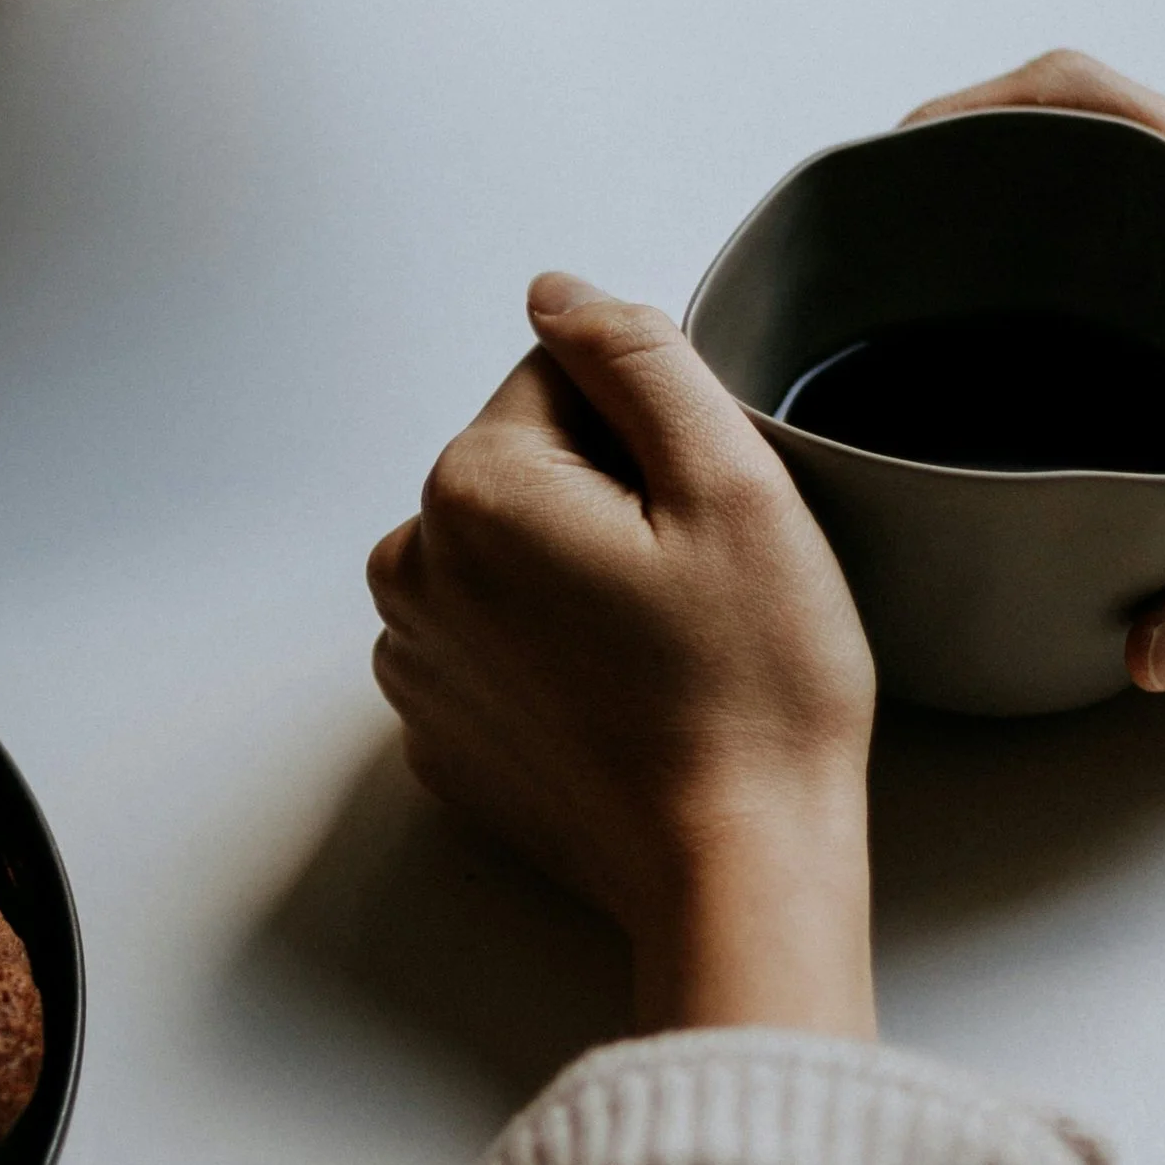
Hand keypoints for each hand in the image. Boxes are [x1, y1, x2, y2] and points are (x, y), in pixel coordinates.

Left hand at [369, 276, 877, 1034]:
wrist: (736, 871)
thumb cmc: (752, 691)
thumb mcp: (731, 482)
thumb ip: (636, 356)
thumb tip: (556, 293)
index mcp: (471, 489)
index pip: (563, 380)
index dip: (655, 434)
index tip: (698, 516)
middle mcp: (411, 569)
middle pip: (530, 467)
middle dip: (611, 500)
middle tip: (693, 589)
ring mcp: (415, 662)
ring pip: (514, 553)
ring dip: (579, 575)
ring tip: (663, 649)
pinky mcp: (441, 734)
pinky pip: (499, 641)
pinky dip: (556, 652)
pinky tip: (627, 699)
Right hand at [908, 50, 1164, 692]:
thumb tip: (1145, 651)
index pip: (1083, 99)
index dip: (965, 114)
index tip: (886, 165)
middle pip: (1080, 118)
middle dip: (969, 161)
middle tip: (884, 237)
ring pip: (1118, 160)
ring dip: (1026, 197)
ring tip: (934, 276)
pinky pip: (1157, 208)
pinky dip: (1082, 236)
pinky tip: (1045, 325)